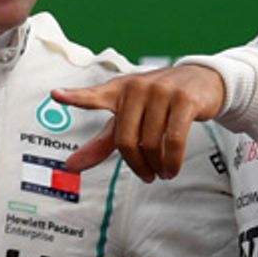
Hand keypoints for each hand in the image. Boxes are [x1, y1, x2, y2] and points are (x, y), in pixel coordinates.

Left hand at [54, 64, 226, 181]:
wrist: (201, 81)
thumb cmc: (160, 102)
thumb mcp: (130, 118)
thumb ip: (102, 142)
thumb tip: (72, 165)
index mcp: (119, 90)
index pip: (94, 96)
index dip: (75, 97)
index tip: (56, 95)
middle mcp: (137, 88)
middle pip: (126, 139)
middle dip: (136, 164)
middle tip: (146, 176)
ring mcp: (161, 92)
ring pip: (151, 142)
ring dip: (157, 165)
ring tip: (163, 172)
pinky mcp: (184, 100)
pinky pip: (174, 139)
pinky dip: (173, 160)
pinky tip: (172, 168)